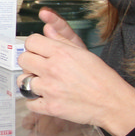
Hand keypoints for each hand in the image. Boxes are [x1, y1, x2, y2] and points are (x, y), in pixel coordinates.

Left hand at [17, 9, 134, 135]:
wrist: (112, 103)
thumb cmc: (102, 78)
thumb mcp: (83, 53)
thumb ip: (62, 40)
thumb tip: (47, 28)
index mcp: (61, 53)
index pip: (31, 41)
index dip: (34, 46)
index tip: (38, 51)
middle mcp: (52, 69)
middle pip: (23, 59)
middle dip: (30, 62)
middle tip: (39, 67)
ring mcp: (50, 89)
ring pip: (22, 81)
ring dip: (30, 82)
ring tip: (42, 84)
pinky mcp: (50, 107)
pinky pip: (29, 102)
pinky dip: (34, 101)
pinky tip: (44, 98)